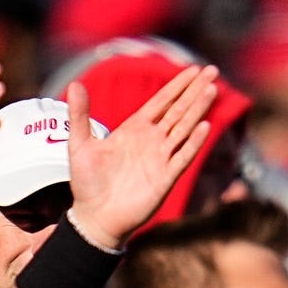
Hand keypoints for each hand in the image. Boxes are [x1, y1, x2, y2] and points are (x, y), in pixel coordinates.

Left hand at [64, 66, 219, 248]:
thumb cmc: (86, 183)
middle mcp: (152, 141)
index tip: (194, 70)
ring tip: (212, 90)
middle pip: (179, 110)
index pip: (162, 101)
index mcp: (134, 129)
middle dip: (196, 90)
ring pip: (184, 128)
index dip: (178, 85)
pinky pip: (182, 157)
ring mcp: (161, 159)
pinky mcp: (165, 178)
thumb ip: (79, 115)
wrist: (95, 217)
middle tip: (212, 71)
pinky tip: (204, 127)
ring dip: (198, 109)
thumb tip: (75, 84)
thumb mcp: (79, 144)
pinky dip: (193, 142)